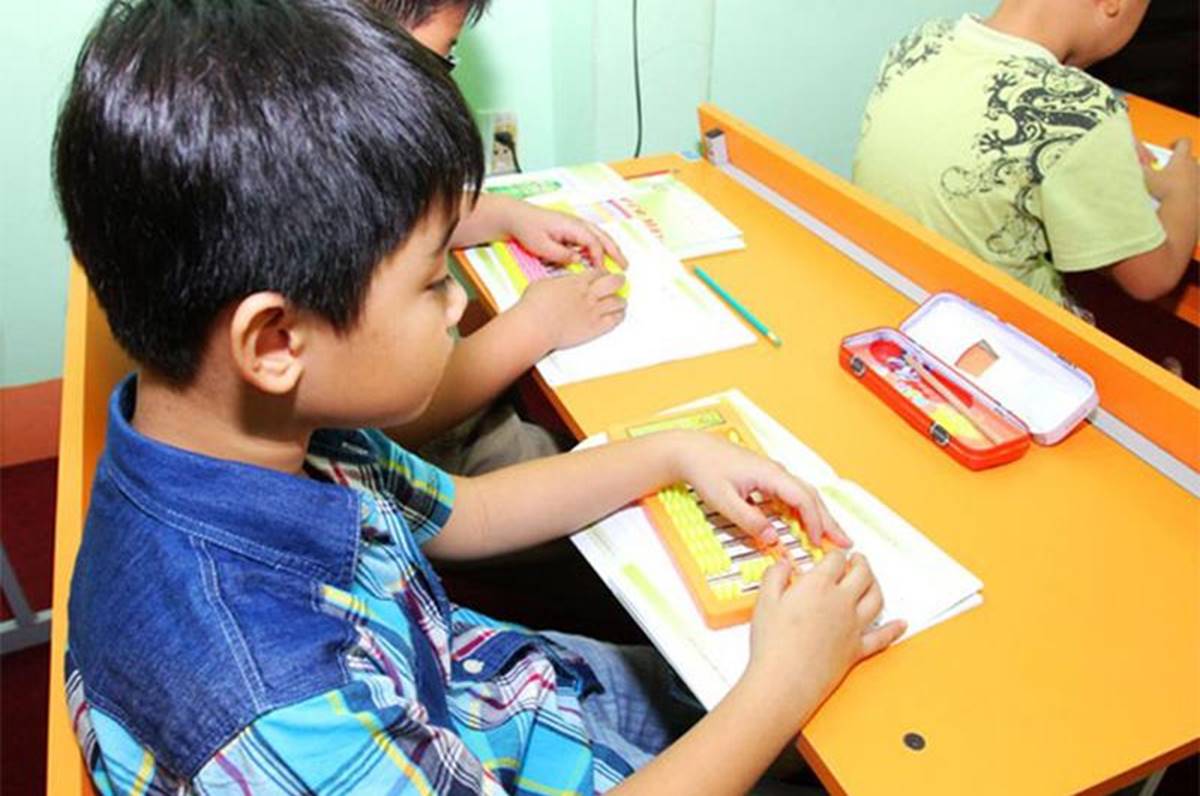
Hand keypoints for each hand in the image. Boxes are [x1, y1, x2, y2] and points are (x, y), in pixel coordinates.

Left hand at [508, 203, 627, 268]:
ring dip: (610, 248)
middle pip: (602, 237)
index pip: (593, 243)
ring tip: (619, 261)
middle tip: (625, 266)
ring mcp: (574, 225)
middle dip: (615, 251)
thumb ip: (561, 255)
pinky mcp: (569, 229)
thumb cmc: (527, 228)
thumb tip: (577, 260)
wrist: (515, 216)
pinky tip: (600, 257)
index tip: (601, 272)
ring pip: (598, 236)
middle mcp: (576, 223)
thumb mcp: (541, 246)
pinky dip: (599, 246)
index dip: (599, 258)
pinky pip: (590, 237)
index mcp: (572, 226)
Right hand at [515, 270, 626, 350]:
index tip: (604, 274)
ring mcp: (594, 311)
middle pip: (614, 283)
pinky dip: (619, 316)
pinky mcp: (595, 328)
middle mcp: (589, 294)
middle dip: (619, 281)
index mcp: (577, 282)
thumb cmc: (534, 307)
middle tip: (620, 282)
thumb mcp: (544, 284)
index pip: (599, 272)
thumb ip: (557, 282)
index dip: (604, 273)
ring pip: (619, 302)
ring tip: (620, 301)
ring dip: (620, 300)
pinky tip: (618, 315)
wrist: (535, 326)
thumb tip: (558, 283)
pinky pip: (615, 320)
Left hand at [674, 432, 849, 549]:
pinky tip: (806, 524)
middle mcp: (776, 471)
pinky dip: (804, 510)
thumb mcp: (723, 501)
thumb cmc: (705, 469)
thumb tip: (771, 538)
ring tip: (833, 535)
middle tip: (845, 541)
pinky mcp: (766, 477)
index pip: (803, 499)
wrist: (691, 450)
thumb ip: (748, 520)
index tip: (820, 542)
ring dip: (819, 515)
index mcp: (770, 474)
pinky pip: (792, 495)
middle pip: (811, 496)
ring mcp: (772, 473)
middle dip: (829, 520)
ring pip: (804, 495)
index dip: (815, 522)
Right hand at [746, 552, 905, 714]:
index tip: (833, 554)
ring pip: (876, 598)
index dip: (836, 554)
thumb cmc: (773, 644)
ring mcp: (853, 626)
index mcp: (818, 586)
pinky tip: (901, 625)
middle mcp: (841, 602)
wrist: (785, 680)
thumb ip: (774, 577)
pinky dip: (893, 629)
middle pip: (862, 574)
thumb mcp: (764, 601)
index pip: (836, 559)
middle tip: (858, 559)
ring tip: (872, 580)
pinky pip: (882, 637)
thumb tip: (782, 565)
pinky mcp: (856, 649)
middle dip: (861, 562)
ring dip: (877, 585)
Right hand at [1143, 137, 1197, 203]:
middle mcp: (1194, 166)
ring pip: (1193, 172)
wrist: (1183, 208)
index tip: (1171, 147)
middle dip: (1180, 161)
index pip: (1184, 142)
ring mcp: (1199, 178)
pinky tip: (1179, 196)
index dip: (1177, 143)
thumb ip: (1142, 160)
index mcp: (1182, 158)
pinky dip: (1189, 188)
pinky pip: (1195, 185)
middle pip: (1190, 158)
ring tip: (1172, 185)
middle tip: (1168, 169)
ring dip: (1184, 175)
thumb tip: (1135, 146)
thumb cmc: (1166, 190)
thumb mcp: (1148, 175)